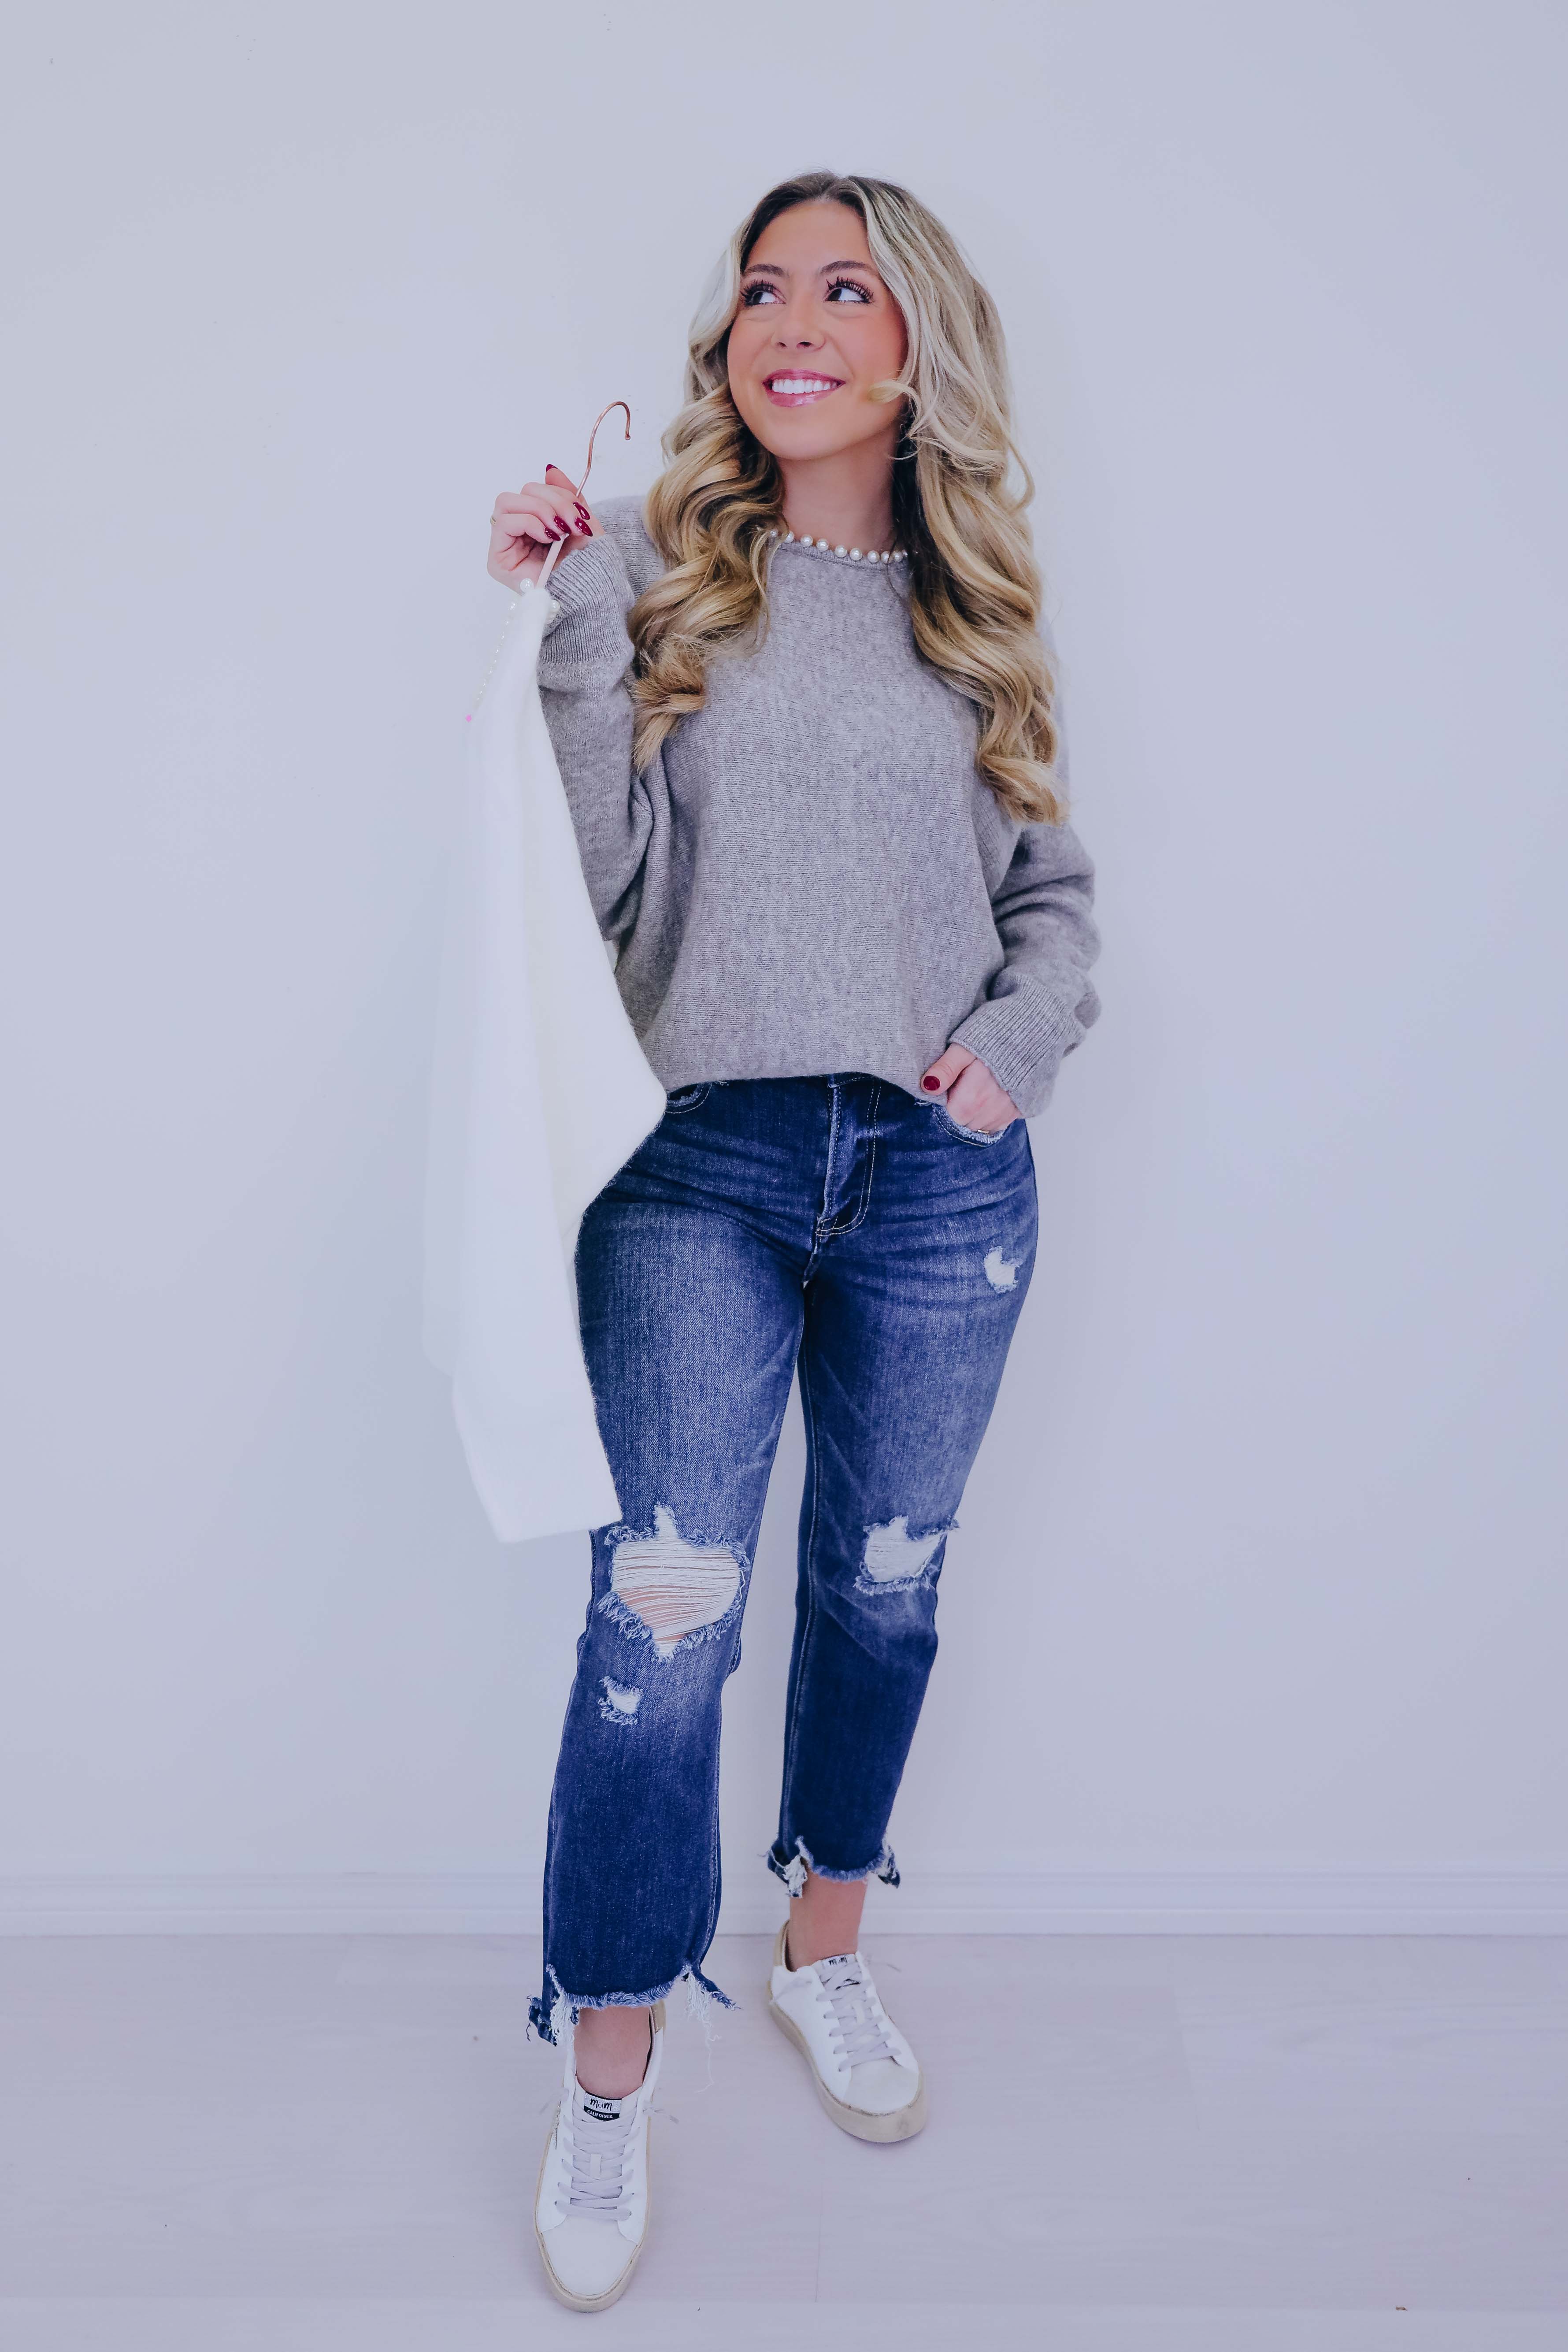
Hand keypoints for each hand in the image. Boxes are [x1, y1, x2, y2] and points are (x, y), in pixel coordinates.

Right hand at [486, 464, 598, 587]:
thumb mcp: (580, 522)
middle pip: (521, 493)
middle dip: (551, 501)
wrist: (591, 595)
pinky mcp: (497, 560)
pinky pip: (504, 522)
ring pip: (507, 501)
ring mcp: (505, 546)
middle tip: (570, 523)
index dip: (557, 495)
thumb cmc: (588, 566)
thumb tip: (550, 470)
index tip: (580, 515)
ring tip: (558, 531)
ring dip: (538, 510)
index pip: (534, 491)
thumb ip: (566, 495)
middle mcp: (517, 534)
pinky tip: (547, 539)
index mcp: (535, 524)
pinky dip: (528, 523)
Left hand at [919, 1044, 1019, 1133]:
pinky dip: (992, 1114)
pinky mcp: (1018, 1113)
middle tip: (968, 1083)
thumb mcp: (962, 1049)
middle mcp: (988, 1113)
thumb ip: (944, 1069)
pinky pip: (997, 1124)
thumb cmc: (993, 1041)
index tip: (955, 1085)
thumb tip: (927, 1086)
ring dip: (977, 1112)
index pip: (949, 1116)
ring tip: (982, 1087)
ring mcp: (1005, 1115)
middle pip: (964, 1122)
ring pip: (980, 1125)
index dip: (948, 1100)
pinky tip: (993, 1095)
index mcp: (970, 1101)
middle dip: (961, 1107)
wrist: (1030, 1037)